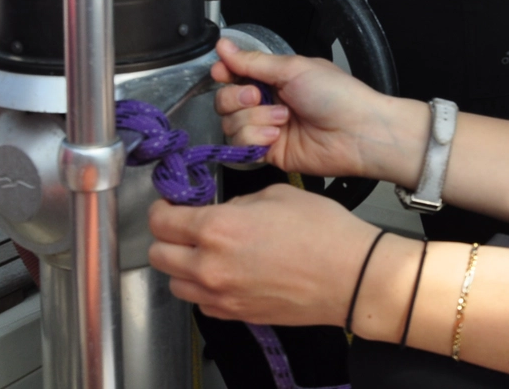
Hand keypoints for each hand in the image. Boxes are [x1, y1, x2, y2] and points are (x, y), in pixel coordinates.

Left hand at [148, 184, 375, 324]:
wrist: (350, 275)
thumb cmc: (323, 233)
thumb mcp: (277, 194)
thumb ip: (238, 203)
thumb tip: (223, 210)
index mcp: (218, 229)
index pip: (162, 220)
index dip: (163, 208)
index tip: (172, 205)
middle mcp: (210, 266)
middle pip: (158, 255)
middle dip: (168, 237)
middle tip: (185, 226)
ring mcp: (220, 295)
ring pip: (175, 283)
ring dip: (183, 265)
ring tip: (206, 252)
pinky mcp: (234, 314)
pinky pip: (200, 302)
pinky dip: (204, 287)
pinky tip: (226, 273)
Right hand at [212, 39, 419, 181]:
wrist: (358, 132)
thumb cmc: (336, 94)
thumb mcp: (294, 69)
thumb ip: (254, 62)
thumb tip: (224, 45)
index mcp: (276, 78)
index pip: (235, 74)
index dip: (225, 74)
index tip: (221, 72)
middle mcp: (269, 102)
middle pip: (225, 100)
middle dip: (237, 97)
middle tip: (258, 96)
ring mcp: (268, 128)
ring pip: (231, 124)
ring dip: (254, 119)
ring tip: (282, 118)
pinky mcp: (269, 153)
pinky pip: (242, 147)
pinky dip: (254, 139)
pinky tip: (275, 136)